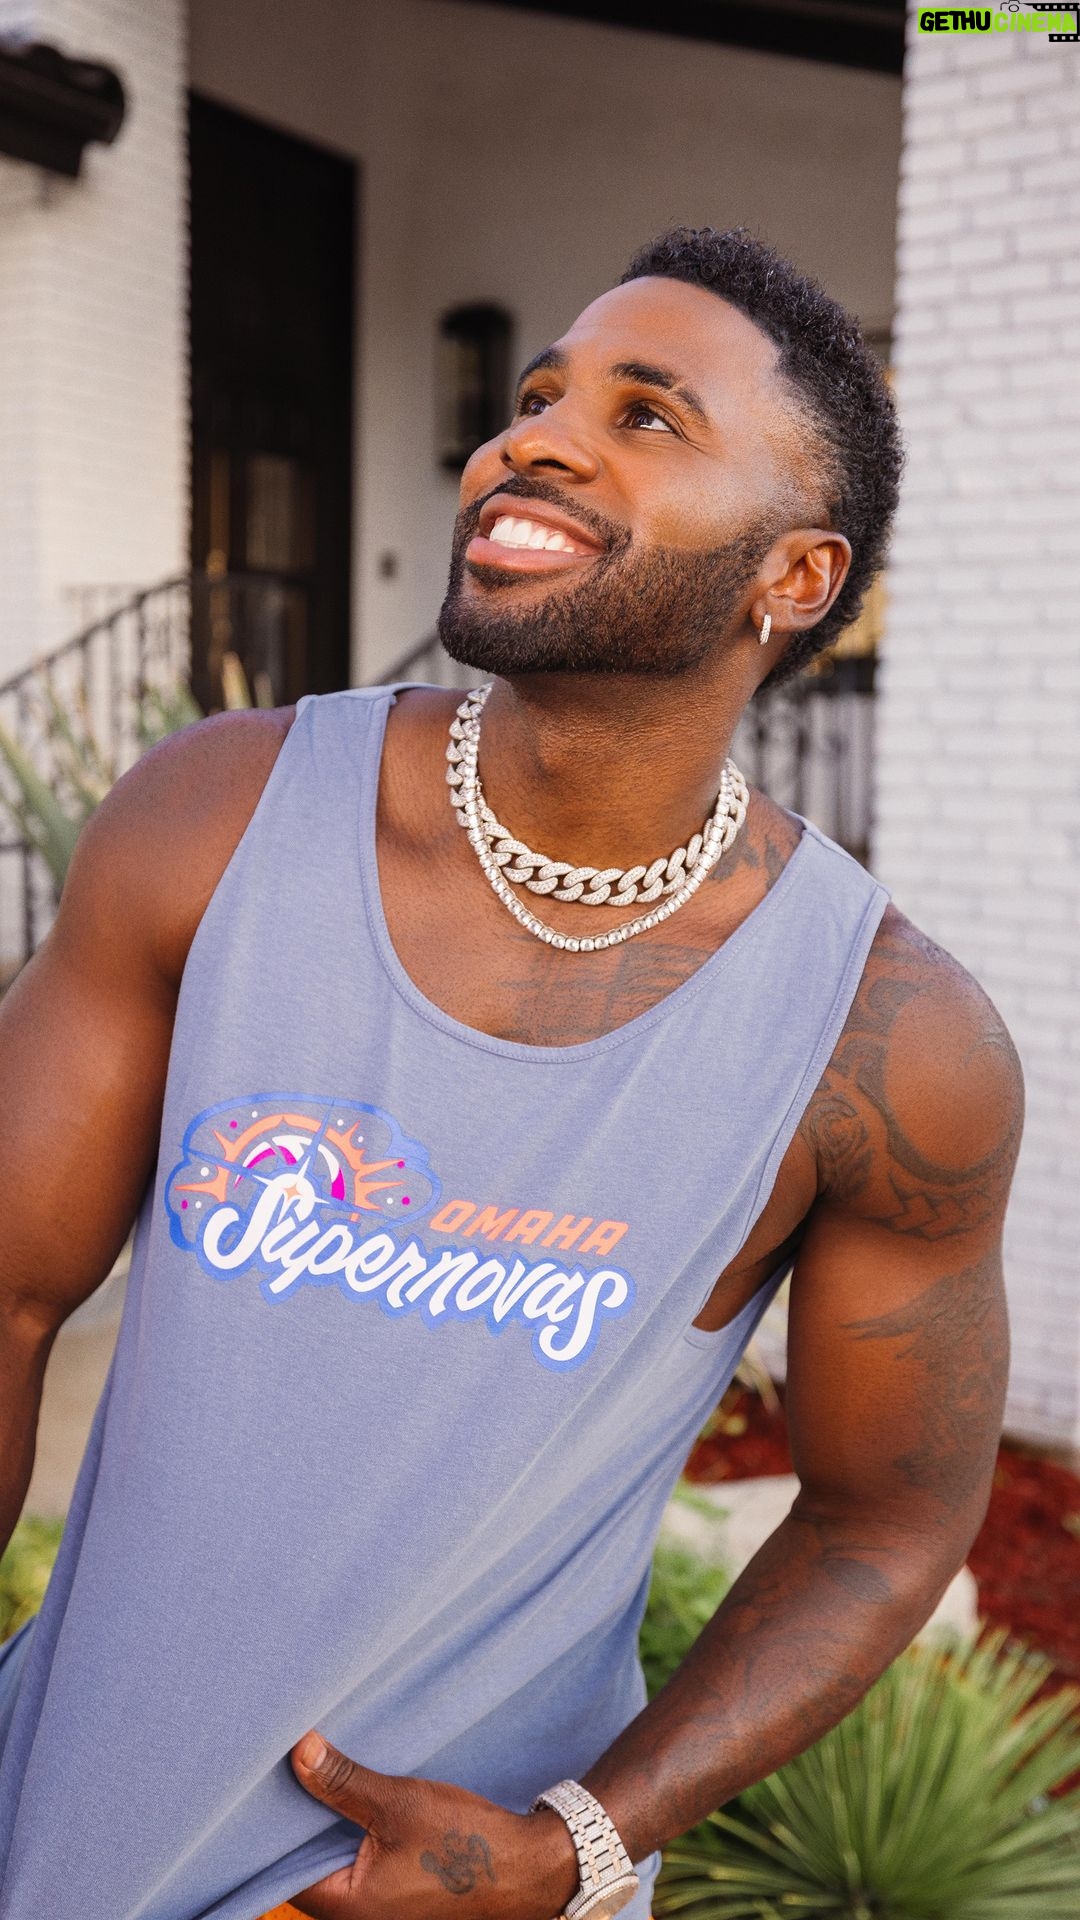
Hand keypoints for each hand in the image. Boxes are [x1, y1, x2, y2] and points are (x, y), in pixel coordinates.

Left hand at [288, 1732, 579, 1917]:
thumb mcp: (400, 1803)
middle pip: (302, 1867)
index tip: (262, 1781)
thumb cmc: (465, 1844)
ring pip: (330, 1865)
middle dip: (295, 1821)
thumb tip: (299, 1751)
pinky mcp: (394, 1901)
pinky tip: (352, 1801)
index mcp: (346, 1908)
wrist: (527, 1871)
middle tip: (288, 1769)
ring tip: (319, 1778)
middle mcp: (354, 1919)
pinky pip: (354, 1867)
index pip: (280, 1868)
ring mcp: (375, 1913)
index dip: (268, 1824)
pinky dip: (348, 1837)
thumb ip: (344, 1781)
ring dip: (325, 1827)